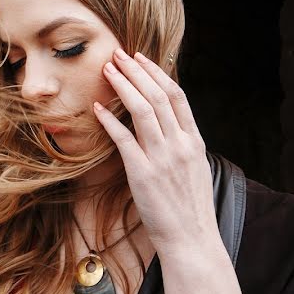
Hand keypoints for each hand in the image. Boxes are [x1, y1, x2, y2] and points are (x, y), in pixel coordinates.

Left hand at [92, 48, 218, 253]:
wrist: (192, 239)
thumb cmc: (190, 207)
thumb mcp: (195, 167)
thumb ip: (182, 143)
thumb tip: (167, 123)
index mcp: (194, 141)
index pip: (176, 95)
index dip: (156, 72)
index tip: (140, 57)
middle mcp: (180, 144)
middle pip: (157, 95)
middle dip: (136, 70)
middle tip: (118, 54)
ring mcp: (162, 158)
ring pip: (142, 110)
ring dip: (123, 85)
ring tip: (107, 69)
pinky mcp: (142, 173)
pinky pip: (124, 139)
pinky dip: (110, 120)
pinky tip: (98, 108)